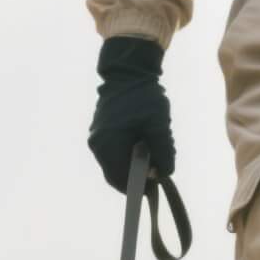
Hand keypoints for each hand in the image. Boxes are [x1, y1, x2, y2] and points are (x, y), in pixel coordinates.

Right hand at [88, 37, 173, 192]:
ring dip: (132, 165)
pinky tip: (142, 144)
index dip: (137, 187)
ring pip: (114, 164)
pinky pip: (112, 152)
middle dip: (135, 177)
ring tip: (152, 154)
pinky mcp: (100, 132)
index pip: (120, 178)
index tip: (153, 188)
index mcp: (108, 144)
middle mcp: (97, 144)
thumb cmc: (144, 97)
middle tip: (155, 173)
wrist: (126, 72)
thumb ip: (163, 152)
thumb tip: (163, 174)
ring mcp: (96, 138)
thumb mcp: (159, 125)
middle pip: (115, 174)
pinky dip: (127, 154)